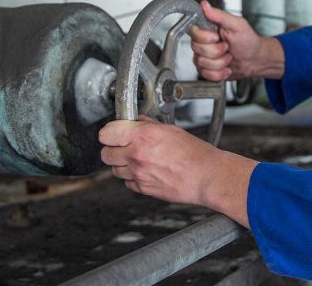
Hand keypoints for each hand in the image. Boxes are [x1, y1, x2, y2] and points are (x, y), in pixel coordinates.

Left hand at [99, 117, 255, 226]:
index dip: (109, 133)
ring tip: (139, 160)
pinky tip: (147, 171)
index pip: (106, 134)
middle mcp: (137, 155)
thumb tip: (137, 121)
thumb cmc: (194, 153)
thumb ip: (148, 125)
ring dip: (123, 165)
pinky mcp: (143, 189)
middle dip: (113, 150)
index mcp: (143, 136)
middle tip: (124, 147)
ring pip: (115, 170)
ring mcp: (138, 174)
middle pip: (105, 154)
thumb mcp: (171, 130)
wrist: (206, 176)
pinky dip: (133, 178)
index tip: (113, 133)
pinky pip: (128, 183)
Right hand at [189, 1, 283, 80]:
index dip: (205, 37)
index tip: (217, 37)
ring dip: (220, 63)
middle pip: (197, 49)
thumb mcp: (237, 25)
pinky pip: (206, 75)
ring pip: (202, 63)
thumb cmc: (249, 41)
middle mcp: (203, 42)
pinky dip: (220, 73)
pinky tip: (226, 67)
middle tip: (227, 47)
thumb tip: (205, 5)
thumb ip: (220, 15)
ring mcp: (204, 57)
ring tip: (229, 57)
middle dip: (217, 51)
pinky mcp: (207, 70)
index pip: (193, 32)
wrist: (255, 60)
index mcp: (208, 29)